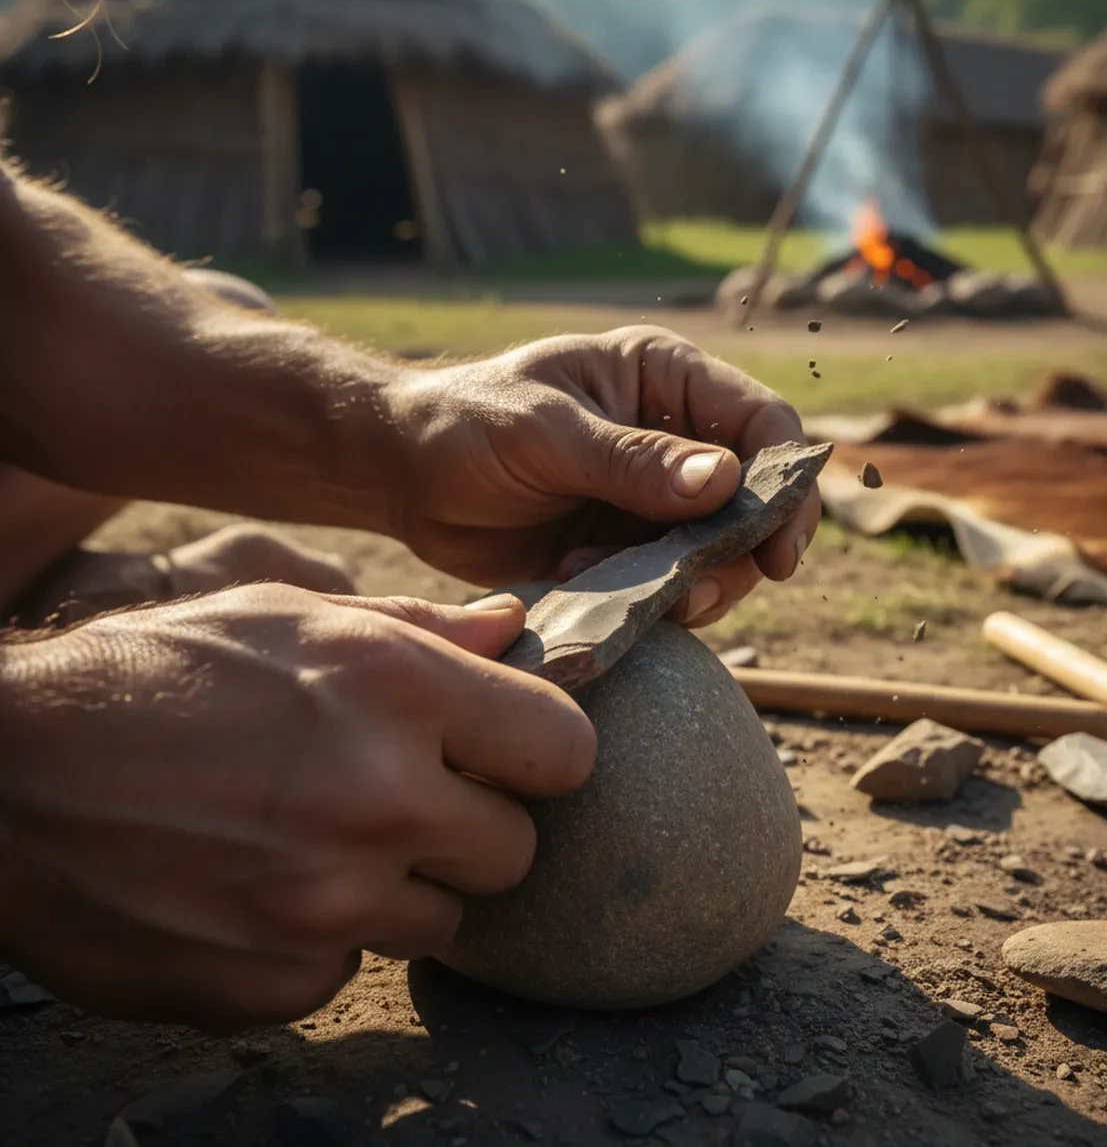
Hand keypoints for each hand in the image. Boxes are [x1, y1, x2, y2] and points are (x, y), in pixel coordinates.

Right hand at [0, 585, 592, 1029]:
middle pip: (516, 849)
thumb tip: (515, 633)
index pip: (566, 750)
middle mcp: (378, 799)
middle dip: (472, 825)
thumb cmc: (155, 671)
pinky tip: (260, 889)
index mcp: (395, 688)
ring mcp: (326, 904)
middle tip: (402, 797)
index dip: (540, 753)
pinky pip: (349, 973)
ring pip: (442, 919)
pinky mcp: (271, 982)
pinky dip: (319, 943)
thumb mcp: (286, 609)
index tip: (506, 754)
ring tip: (319, 838)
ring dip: (399, 886)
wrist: (7, 777)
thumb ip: (421, 625)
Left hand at [392, 327, 819, 626]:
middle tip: (692, 592)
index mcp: (665, 378)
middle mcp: (674, 436)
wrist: (403, 475)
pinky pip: (672, 583)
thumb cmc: (467, 423)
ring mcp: (653, 497)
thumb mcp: (546, 432)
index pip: (762, 424)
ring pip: (720, 552)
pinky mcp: (628, 547)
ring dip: (687, 582)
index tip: (779, 552)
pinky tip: (579, 582)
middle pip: (755, 501)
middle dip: (737, 552)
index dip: (785, 486)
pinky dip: (646, 599)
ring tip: (616, 585)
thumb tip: (726, 483)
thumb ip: (632, 461)